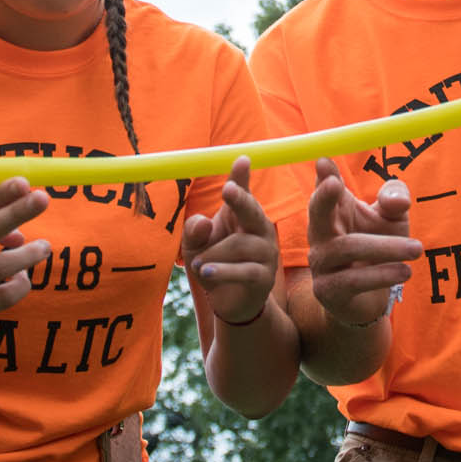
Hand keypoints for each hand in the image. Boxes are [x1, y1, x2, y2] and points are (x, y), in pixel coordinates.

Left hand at [179, 157, 279, 325]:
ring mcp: (266, 252)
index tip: (241, 160)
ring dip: (214, 255)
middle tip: (228, 189)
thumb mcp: (194, 246)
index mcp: (241, 215)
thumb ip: (194, 231)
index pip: (243, 193)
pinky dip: (222, 271)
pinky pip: (245, 270)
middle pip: (252, 210)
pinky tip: (205, 272)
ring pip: (240, 246)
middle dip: (240, 199)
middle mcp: (258, 229)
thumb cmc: (212, 263)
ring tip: (198, 264)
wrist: (228, 301)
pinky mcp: (265, 276)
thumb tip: (203, 222)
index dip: (242, 176)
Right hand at [305, 158, 419, 326]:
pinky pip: (353, 280)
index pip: (325, 188)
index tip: (325, 161)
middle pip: (316, 212)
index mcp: (334, 210)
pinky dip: (382, 274)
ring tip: (418, 248)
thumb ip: (395, 203)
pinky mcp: (328, 290)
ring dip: (386, 247)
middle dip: (323, 197)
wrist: (369, 299)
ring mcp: (321, 262)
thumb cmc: (379, 248)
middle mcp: (321, 233)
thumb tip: (398, 201)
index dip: (324, 175)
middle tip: (337, 184)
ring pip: (347, 247)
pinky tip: (405, 271)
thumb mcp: (392, 220)